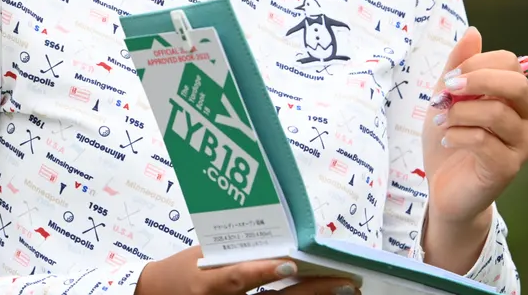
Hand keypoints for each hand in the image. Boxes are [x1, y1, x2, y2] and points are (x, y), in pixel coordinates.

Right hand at [135, 246, 359, 294]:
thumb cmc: (183, 269)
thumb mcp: (204, 254)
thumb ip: (237, 248)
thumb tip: (279, 237)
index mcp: (209, 282)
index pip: (238, 278)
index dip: (262, 272)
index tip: (290, 263)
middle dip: (311, 292)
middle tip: (344, 282)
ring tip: (344, 289)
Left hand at [420, 26, 527, 234]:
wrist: (445, 188)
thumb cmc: (451, 137)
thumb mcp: (448, 97)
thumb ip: (459, 66)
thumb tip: (474, 31)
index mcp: (519, 97)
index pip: (510, 63)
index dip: (477, 63)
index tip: (450, 78)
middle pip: (517, 85)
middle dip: (478, 80)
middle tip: (447, 89)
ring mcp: (524, 145)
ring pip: (497, 113)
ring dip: (460, 113)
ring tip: (441, 121)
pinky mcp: (509, 168)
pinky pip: (484, 141)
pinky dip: (458, 135)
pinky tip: (447, 139)